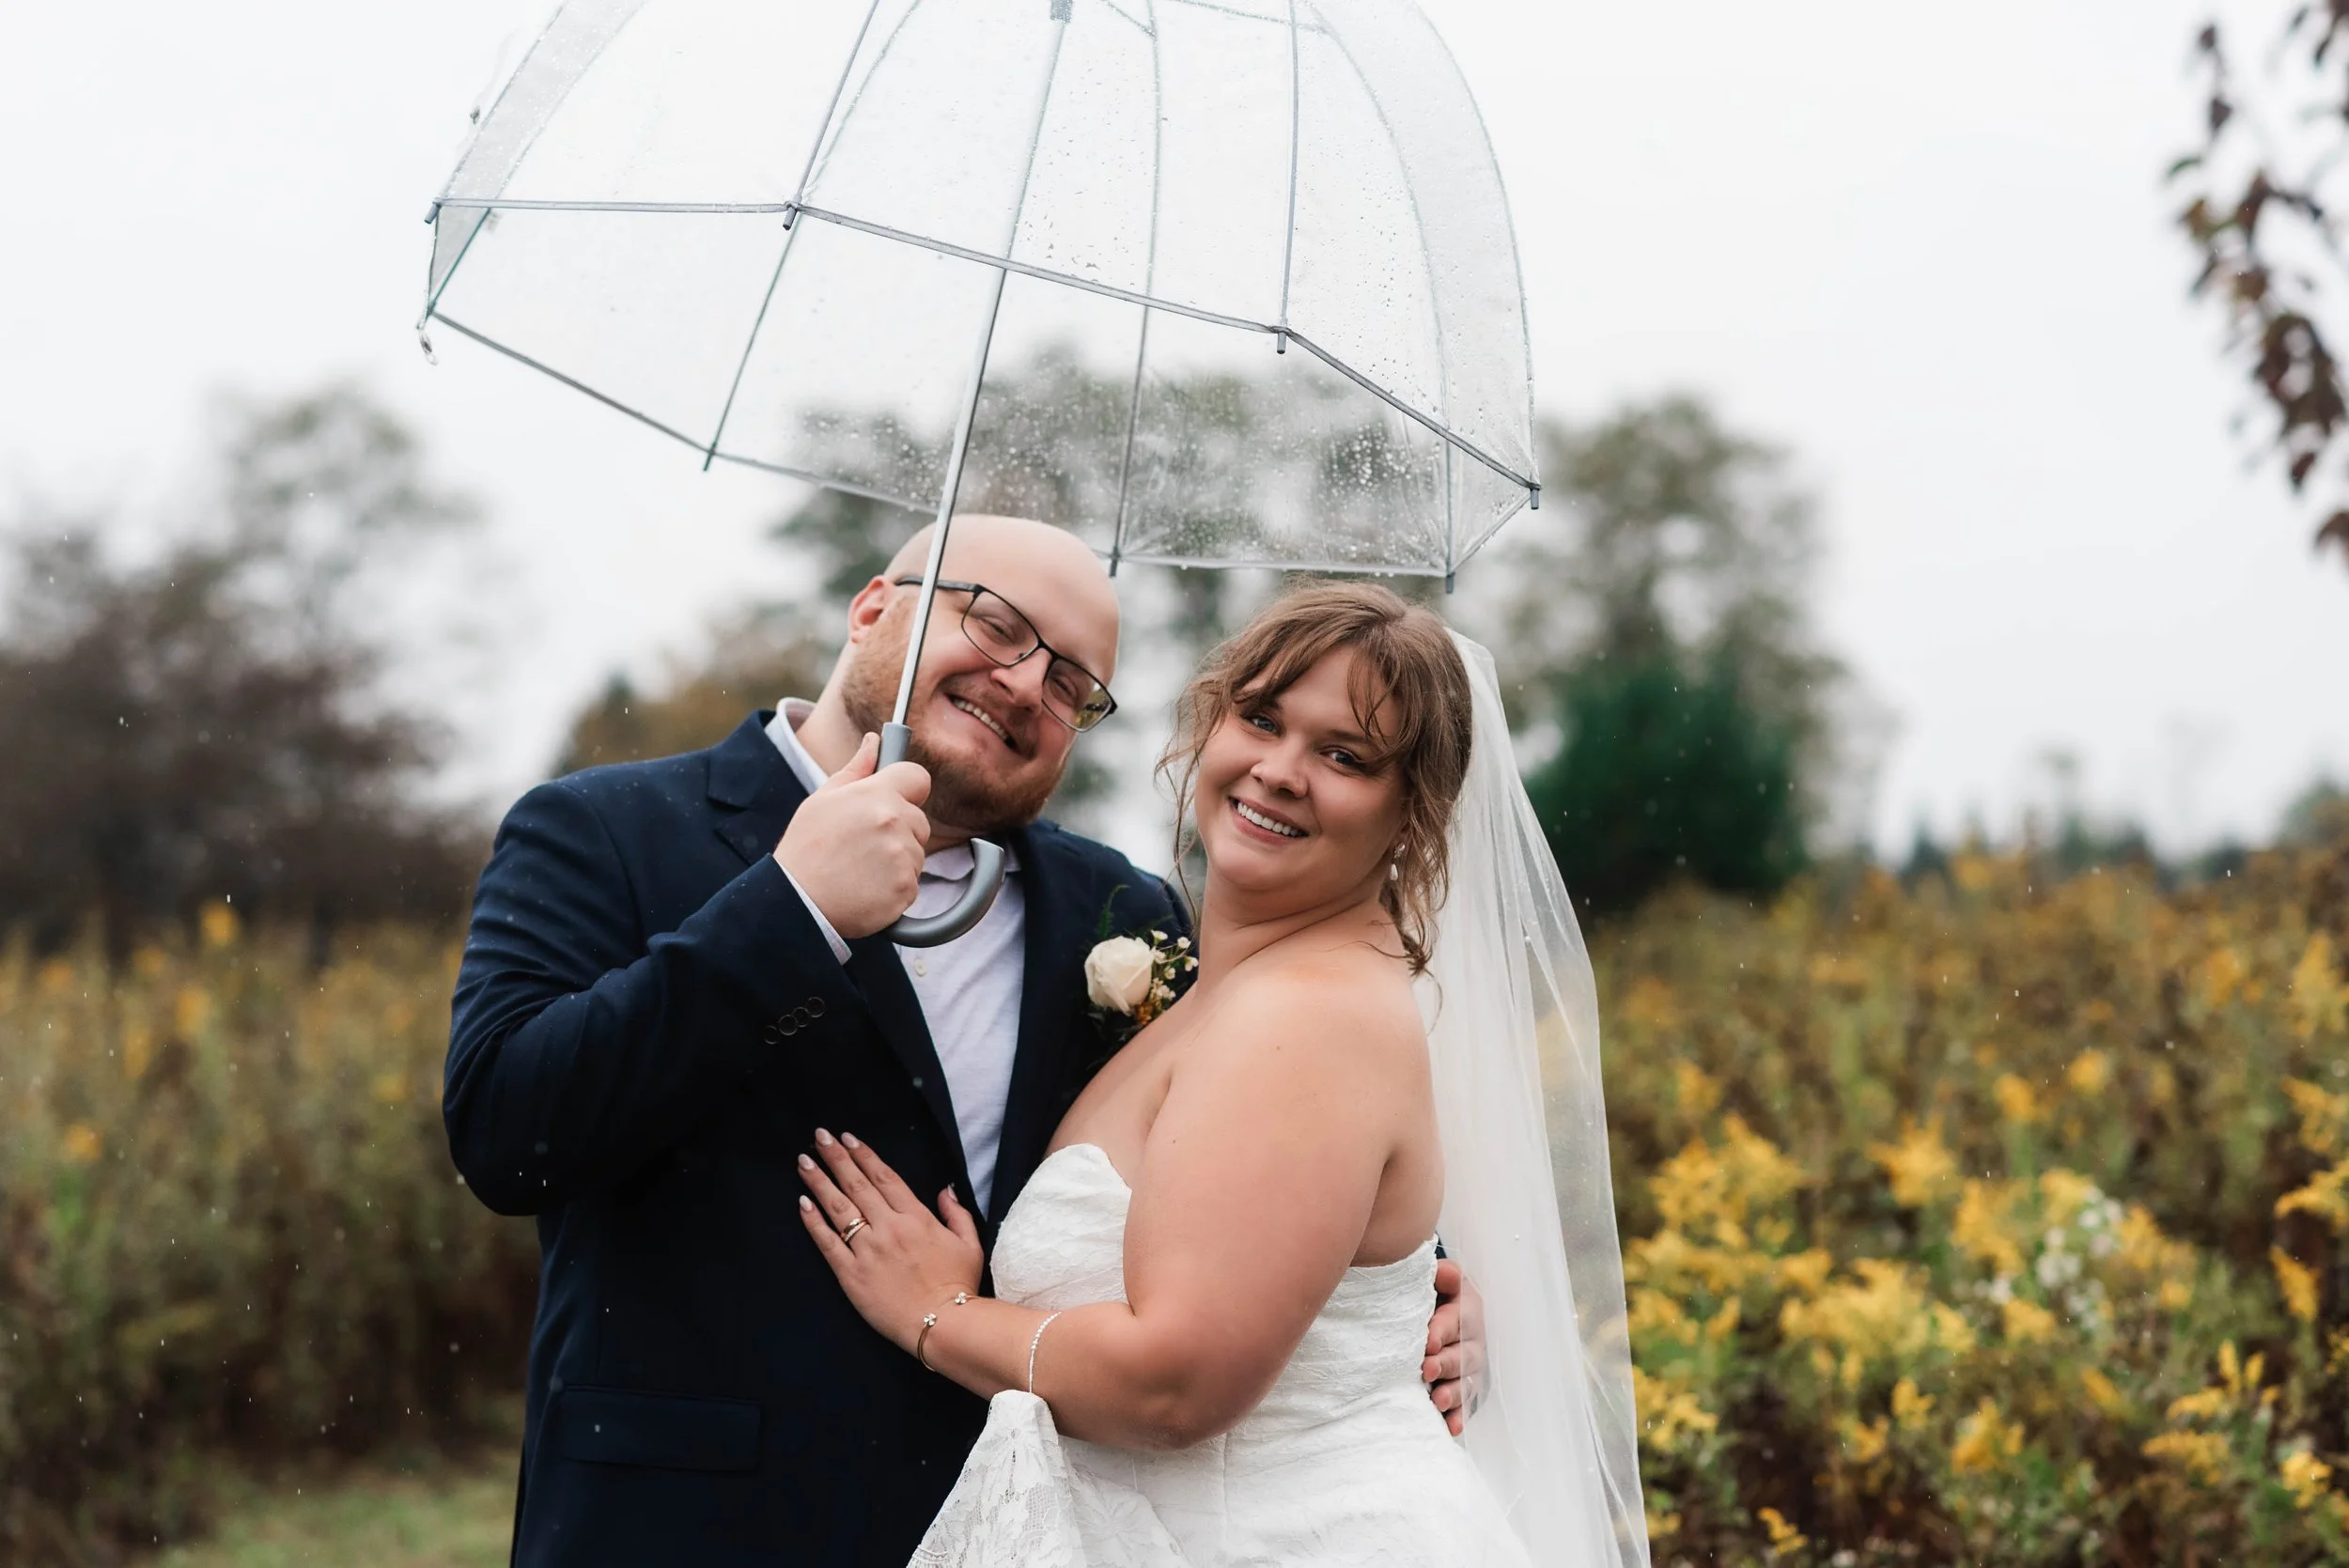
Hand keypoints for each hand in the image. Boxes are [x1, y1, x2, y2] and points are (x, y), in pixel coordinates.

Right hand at [775, 733, 931, 939]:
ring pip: (917, 854)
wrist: (797, 902)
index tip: (897, 799)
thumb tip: (874, 742)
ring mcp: (902, 857)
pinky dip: (895, 888)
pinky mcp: (906, 889)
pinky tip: (867, 888)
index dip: (908, 789)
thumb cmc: (806, 849)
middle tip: (863, 845)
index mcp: (875, 794)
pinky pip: (912, 883)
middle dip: (900, 831)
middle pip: (919, 821)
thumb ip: (855, 770)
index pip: (918, 777)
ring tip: (861, 869)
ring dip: (897, 861)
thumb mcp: (822, 800)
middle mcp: (894, 822)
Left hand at [797, 1129, 982, 1354]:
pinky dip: (814, 1221)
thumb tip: (945, 1189)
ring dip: (819, 1182)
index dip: (864, 1155)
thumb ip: (956, 1213)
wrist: (942, 1324)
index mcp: (916, 1217)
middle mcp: (889, 1227)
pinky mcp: (851, 1274)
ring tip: (804, 1162)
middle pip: (857, 1185)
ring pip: (839, 1208)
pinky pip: (827, 1242)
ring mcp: (867, 1250)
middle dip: (836, 1158)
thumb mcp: (969, 1243)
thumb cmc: (959, 1285)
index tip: (847, 1138)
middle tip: (819, 1137)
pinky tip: (803, 1202)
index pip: (884, 1177)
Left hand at [1422, 1257, 1485, 1435]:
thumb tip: (1442, 1274)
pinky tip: (1449, 1427)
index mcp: (1469, 1308)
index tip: (1428, 1340)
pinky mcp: (1465, 1388)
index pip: (1460, 1318)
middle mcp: (1475, 1339)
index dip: (1444, 1329)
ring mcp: (1472, 1367)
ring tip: (1437, 1400)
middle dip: (1446, 1363)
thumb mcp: (1437, 1278)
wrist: (1435, 1308)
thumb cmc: (1433, 1292)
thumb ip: (1441, 1275)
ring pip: (1467, 1382)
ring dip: (1453, 1393)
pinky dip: (1458, 1417)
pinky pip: (1465, 1405)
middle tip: (1426, 1369)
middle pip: (1464, 1354)